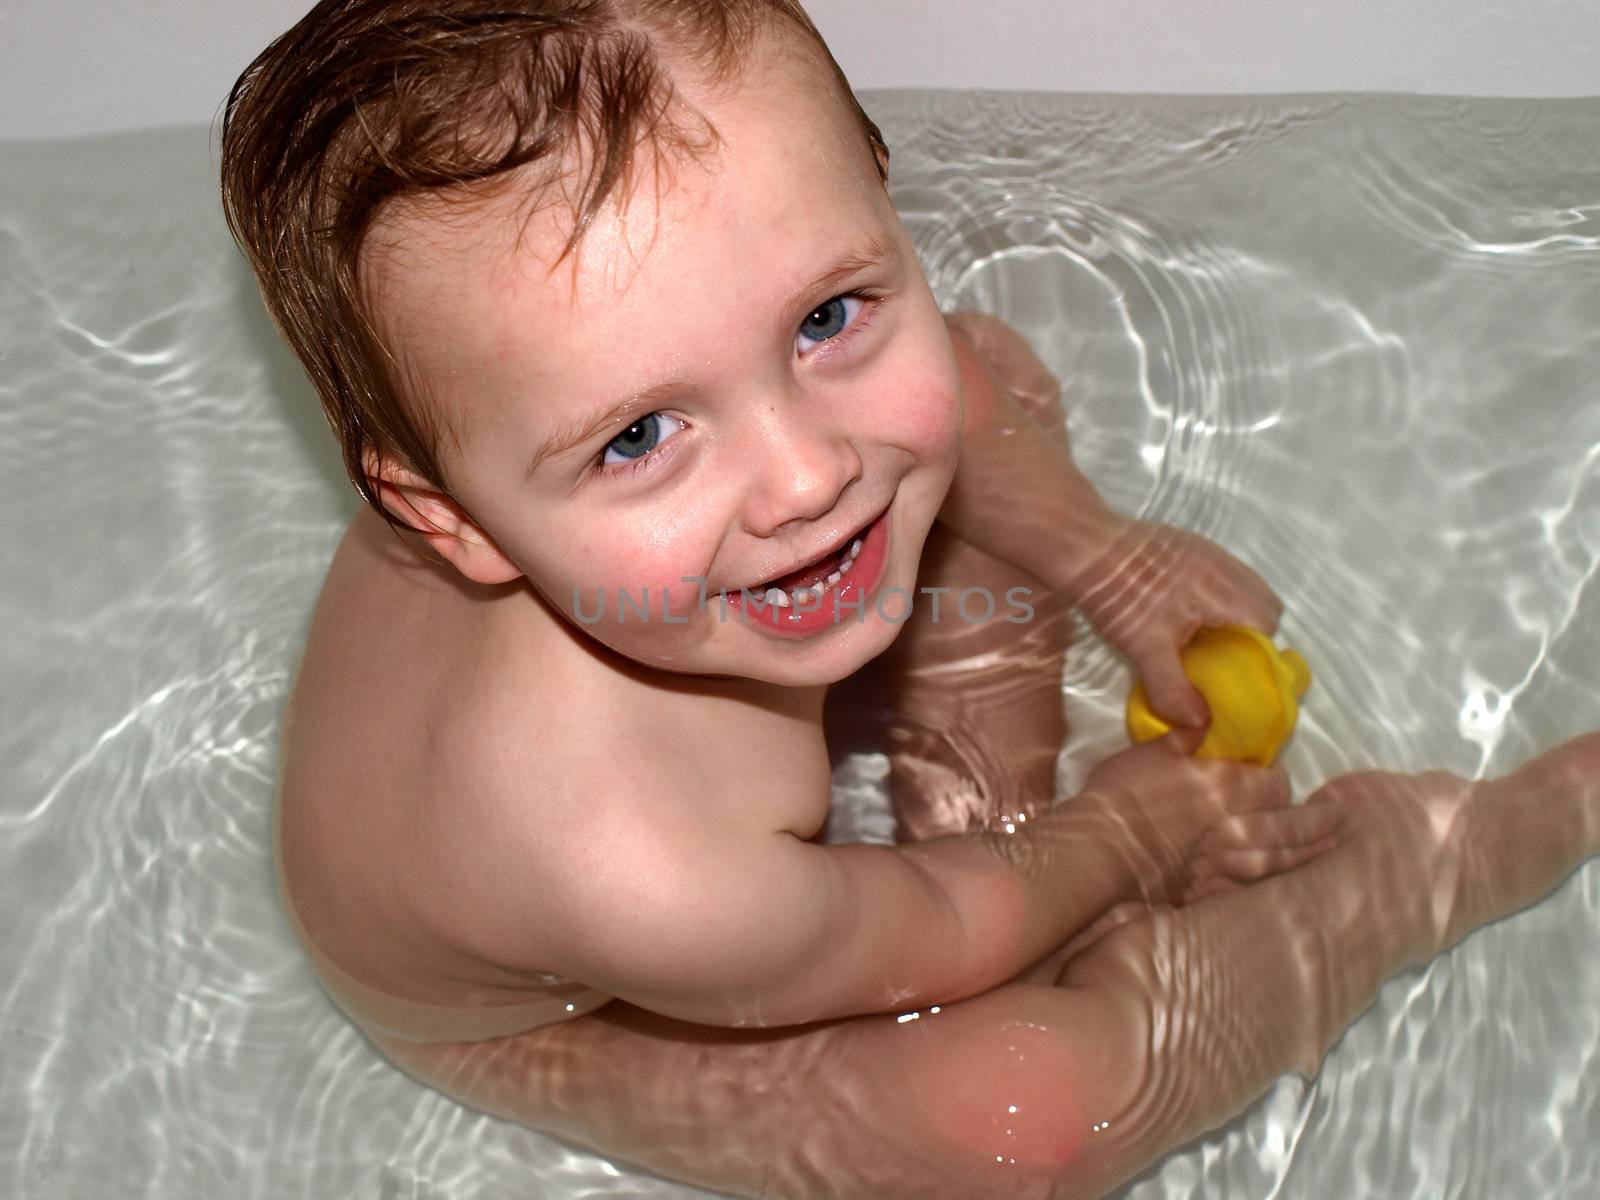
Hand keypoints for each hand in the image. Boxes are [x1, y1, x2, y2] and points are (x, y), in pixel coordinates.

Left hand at [1071, 518, 1283, 729]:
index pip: (1268, 625)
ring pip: (1243, 586)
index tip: (1236, 673)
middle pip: (1264, 603)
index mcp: (1224, 590)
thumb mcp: (1145, 649)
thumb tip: (1199, 725)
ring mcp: (1208, 552)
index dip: (1257, 654)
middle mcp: (1224, 566)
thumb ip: (1174, 689)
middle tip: (1222, 658)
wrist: (1086, 547)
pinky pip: (1221, 574)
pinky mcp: (1188, 546)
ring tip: (1204, 638)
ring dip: (1234, 613)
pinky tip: (1186, 613)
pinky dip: (1217, 596)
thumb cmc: (1119, 595)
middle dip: (1251, 633)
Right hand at [1075, 736, 1340, 908]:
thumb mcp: (1151, 750)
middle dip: (1316, 822)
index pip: (1272, 784)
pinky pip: (1252, 891)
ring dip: (1310, 855)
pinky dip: (1273, 889)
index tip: (1281, 782)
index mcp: (1224, 785)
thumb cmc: (1118, 794)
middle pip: (1288, 824)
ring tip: (1331, 850)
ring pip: (1280, 859)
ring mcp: (1225, 863)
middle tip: (1339, 819)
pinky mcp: (1209, 892)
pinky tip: (1286, 888)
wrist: (1098, 848)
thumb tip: (1207, 718)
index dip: (1281, 783)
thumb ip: (1186, 736)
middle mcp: (1236, 825)